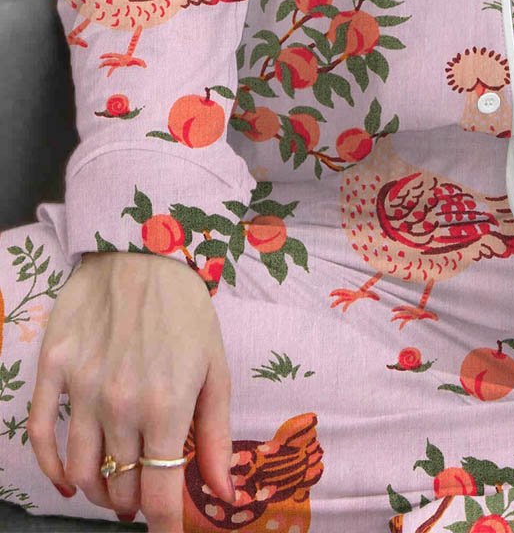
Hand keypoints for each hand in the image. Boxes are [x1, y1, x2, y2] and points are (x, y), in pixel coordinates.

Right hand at [28, 250, 236, 532]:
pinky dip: (52, 469)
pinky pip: (42, 437)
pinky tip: (69, 480)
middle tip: (149, 492)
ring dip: (101, 490)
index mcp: (168, 405)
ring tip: (118, 487)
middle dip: (136, 501)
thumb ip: (216, 435)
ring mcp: (81, 389)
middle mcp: (120, 404)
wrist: (144, 252)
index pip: (157, 494)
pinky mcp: (53, 371)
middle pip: (118, 486)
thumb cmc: (188, 311)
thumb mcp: (216, 369)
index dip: (164, 526)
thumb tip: (227, 493)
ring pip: (81, 472)